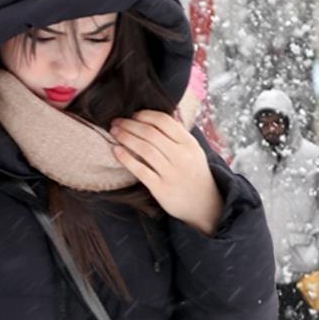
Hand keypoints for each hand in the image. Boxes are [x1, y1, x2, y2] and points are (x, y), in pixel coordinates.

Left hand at [110, 110, 221, 234]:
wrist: (204, 205)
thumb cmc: (193, 173)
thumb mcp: (193, 151)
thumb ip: (176, 135)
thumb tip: (152, 117)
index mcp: (190, 143)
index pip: (164, 121)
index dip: (144, 115)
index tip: (132, 115)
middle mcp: (182, 156)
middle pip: (150, 133)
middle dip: (129, 125)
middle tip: (116, 122)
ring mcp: (172, 173)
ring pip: (144, 149)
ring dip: (125, 137)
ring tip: (114, 132)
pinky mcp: (161, 188)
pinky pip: (140, 170)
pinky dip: (126, 158)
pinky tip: (116, 150)